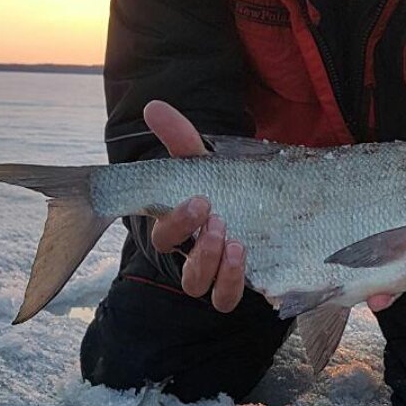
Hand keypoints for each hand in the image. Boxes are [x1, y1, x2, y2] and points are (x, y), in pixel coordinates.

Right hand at [143, 100, 245, 312]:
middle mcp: (191, 257)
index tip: (201, 199)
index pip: (163, 236)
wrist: (252, 207)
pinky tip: (245, 259)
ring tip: (235, 242)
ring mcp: (212, 275)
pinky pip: (225, 299)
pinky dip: (232, 284)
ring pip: (201, 288)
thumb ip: (179, 138)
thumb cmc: (218, 187)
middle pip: (183, 269)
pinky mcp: (235, 285)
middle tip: (219, 219)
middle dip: (200, 248)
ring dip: (215, 268)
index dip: (177, 222)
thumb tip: (153, 106)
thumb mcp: (202, 164)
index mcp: (177, 230)